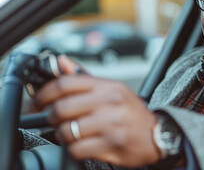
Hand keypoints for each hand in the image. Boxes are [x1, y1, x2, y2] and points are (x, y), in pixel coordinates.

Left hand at [33, 56, 160, 166]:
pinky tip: (81, 143)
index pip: (65, 83)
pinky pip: (77, 149)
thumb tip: (61, 62)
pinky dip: (73, 148)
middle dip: (50, 116)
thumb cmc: (131, 111)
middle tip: (52, 119)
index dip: (44, 93)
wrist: (157, 134)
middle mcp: (109, 103)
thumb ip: (84, 77)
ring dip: (62, 134)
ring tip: (69, 132)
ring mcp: (110, 125)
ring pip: (66, 131)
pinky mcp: (111, 145)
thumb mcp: (112, 89)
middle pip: (62, 108)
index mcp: (108, 86)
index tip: (37, 102)